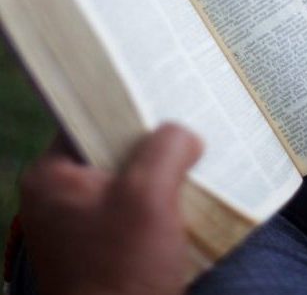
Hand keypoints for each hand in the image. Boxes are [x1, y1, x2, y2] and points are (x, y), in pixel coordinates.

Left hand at [20, 124, 201, 294]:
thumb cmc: (121, 271)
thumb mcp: (147, 198)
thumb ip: (166, 150)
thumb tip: (185, 135)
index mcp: (51, 178)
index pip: (88, 121)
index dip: (126, 107)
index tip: (162, 98)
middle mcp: (61, 197)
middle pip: (111, 149)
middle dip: (151, 143)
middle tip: (185, 128)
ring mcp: (83, 222)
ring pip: (127, 178)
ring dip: (159, 172)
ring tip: (192, 158)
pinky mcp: (106, 243)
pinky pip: (135, 205)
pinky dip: (159, 198)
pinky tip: (186, 194)